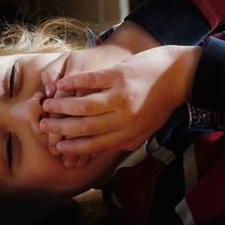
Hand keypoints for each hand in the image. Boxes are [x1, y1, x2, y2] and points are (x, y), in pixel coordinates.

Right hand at [40, 46, 202, 156]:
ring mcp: (121, 94)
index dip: (74, 147)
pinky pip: (91, 80)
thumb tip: (102, 150)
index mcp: (130, 132)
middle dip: (62, 128)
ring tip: (47, 106)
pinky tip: (60, 85)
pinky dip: (74, 82)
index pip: (96, 143)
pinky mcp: (120, 74)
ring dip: (62, 107)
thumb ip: (125, 141)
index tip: (58, 147)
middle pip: (86, 126)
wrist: (180, 75)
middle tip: (44, 127)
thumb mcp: (147, 129)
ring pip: (85, 105)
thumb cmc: (162, 103)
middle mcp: (124, 116)